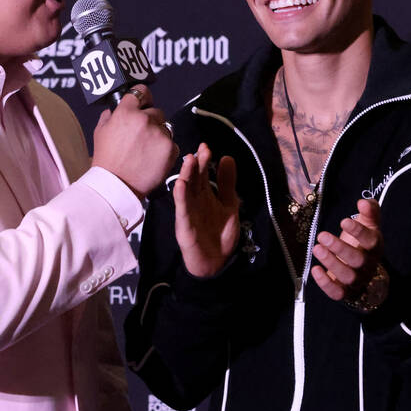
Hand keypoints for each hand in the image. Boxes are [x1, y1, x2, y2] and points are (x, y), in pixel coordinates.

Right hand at [92, 85, 177, 196]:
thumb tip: (114, 110)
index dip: (142, 97)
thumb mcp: (100, 132)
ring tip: (146, 151)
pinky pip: (172, 144)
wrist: (117, 186)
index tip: (144, 102)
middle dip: (151, 121)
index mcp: (126, 112)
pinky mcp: (170, 149)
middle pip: (156, 111)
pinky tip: (153, 159)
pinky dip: (166, 150)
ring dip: (159, 136)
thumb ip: (109, 116)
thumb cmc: (107, 161)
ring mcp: (159, 134)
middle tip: (142, 137)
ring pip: (165, 128)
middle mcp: (145, 119)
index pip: (141, 92)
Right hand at [173, 143, 239, 277]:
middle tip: (200, 151)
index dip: (204, 161)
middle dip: (195, 164)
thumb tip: (226, 157)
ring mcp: (188, 212)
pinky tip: (180, 185)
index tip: (206, 147)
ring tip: (189, 160)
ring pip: (185, 191)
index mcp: (204, 196)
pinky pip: (182, 209)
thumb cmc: (220, 235)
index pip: (202, 174)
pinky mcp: (185, 225)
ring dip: (186, 175)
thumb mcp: (229, 206)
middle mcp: (194, 201)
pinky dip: (180, 197)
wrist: (217, 263)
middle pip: (193, 179)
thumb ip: (227, 184)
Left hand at [312, 198, 388, 310]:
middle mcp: (368, 265)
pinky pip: (337, 293)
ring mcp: (357, 280)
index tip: (343, 221)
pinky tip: (315, 269)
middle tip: (322, 235)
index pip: (371, 241)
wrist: (365, 273)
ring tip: (316, 248)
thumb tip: (363, 201)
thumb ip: (369, 211)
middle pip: (358, 260)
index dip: (359, 232)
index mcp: (374, 248)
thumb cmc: (362, 244)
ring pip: (348, 276)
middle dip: (339, 248)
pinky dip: (326, 283)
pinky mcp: (345, 292)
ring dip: (331, 262)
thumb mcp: (368, 226)